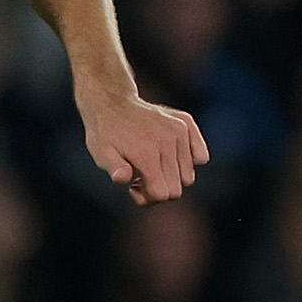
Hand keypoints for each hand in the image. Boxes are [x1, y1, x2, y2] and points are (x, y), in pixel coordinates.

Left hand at [78, 87, 208, 204]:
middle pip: (177, 189)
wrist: (112, 103)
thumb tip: (124, 178)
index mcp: (147, 152)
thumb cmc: (104, 134)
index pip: (164, 194)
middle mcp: (169, 141)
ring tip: (150, 164)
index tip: (133, 186)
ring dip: (170, 176)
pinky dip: (187, 162)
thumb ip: (113, 168)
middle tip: (139, 177)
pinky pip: (201, 157)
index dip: (147, 198)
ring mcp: (181, 131)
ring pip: (188, 176)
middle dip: (158, 190)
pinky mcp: (187, 124)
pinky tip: (166, 155)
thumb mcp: (100, 153)